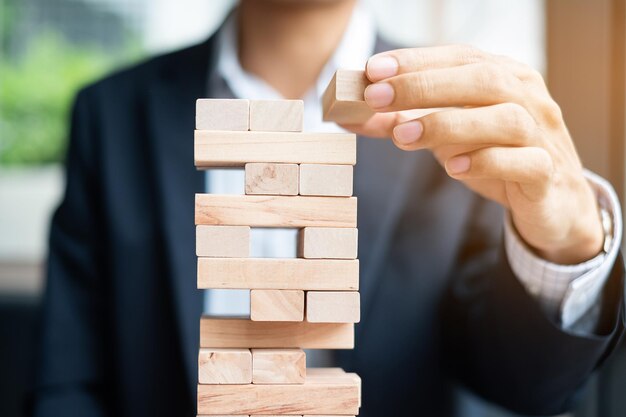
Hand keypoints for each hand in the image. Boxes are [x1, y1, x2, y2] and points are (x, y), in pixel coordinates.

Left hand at [344, 45, 603, 263]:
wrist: (551, 200)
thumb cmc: (494, 156)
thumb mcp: (444, 136)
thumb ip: (401, 123)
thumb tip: (348, 117)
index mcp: (503, 77)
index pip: (459, 58)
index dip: (415, 61)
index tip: (372, 70)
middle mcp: (526, 97)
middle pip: (481, 80)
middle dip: (424, 86)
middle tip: (376, 97)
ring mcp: (542, 134)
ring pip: (505, 119)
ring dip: (449, 124)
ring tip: (403, 136)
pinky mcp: (547, 172)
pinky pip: (524, 163)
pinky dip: (488, 162)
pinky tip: (454, 168)